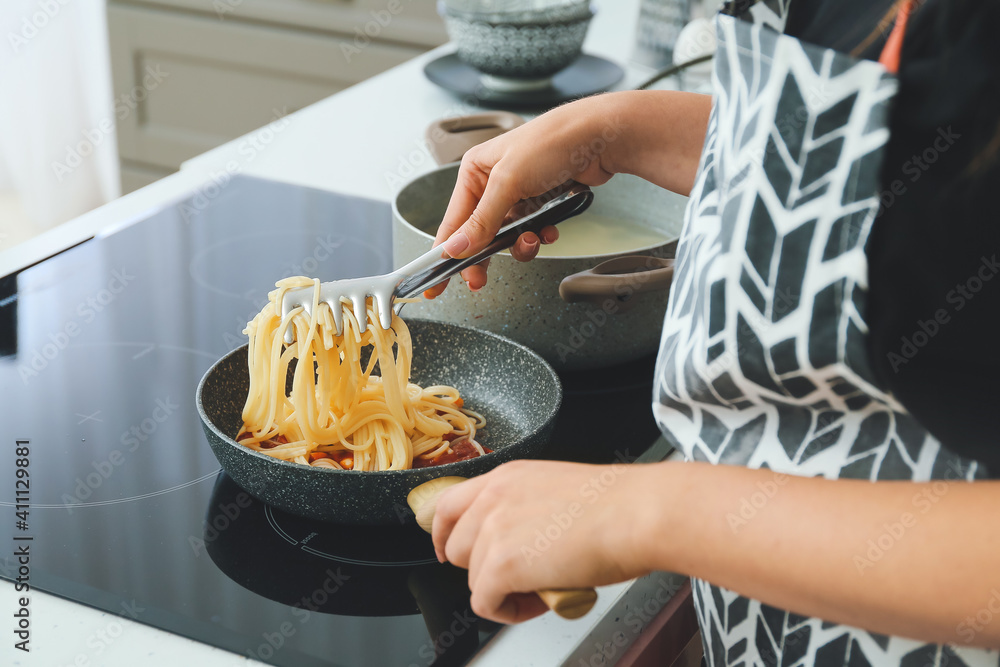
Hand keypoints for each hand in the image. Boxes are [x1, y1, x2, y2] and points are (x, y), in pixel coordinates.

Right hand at [424, 94, 624, 297]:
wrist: (601, 137)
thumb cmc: (552, 142)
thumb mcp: (509, 182)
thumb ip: (481, 221)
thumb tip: (456, 248)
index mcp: (475, 171)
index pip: (452, 221)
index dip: (444, 253)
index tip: (435, 282)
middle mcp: (493, 182)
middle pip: (478, 234)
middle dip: (483, 256)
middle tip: (479, 281)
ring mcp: (518, 194)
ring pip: (507, 236)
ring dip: (519, 245)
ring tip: (531, 241)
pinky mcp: (541, 202)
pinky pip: (531, 231)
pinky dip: (539, 236)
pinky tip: (549, 230)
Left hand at [431, 459, 655, 622]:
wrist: (636, 514)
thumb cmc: (617, 506)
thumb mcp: (555, 491)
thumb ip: (526, 510)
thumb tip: (524, 541)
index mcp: (506, 477)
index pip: (448, 505)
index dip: (444, 534)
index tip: (449, 552)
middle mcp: (492, 498)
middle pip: (455, 546)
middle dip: (482, 568)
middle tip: (519, 577)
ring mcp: (492, 531)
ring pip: (473, 578)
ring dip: (503, 590)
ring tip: (543, 587)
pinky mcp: (499, 565)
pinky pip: (485, 603)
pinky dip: (510, 611)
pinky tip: (540, 601)